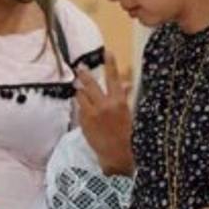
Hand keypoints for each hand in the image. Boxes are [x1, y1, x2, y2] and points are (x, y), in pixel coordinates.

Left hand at [75, 52, 134, 175]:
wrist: (117, 155)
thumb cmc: (126, 135)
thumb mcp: (128, 114)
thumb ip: (124, 97)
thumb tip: (127, 84)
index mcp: (119, 102)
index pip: (114, 79)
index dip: (110, 65)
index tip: (107, 52)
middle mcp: (105, 106)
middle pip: (91, 84)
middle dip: (84, 75)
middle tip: (80, 67)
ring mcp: (92, 114)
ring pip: (81, 95)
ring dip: (81, 91)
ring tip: (81, 89)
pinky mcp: (83, 122)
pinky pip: (80, 109)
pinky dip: (82, 107)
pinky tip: (85, 110)